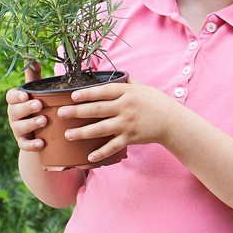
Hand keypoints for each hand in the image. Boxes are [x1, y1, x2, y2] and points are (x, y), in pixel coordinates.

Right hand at [5, 63, 45, 152]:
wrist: (42, 131)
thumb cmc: (40, 105)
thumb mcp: (37, 90)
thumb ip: (34, 74)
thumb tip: (32, 55)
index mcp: (16, 101)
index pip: (10, 97)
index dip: (16, 96)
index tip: (25, 95)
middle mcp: (14, 114)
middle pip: (15, 111)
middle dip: (26, 108)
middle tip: (39, 105)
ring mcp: (18, 129)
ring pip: (20, 127)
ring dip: (31, 124)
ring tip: (44, 120)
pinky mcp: (24, 142)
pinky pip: (25, 145)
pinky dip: (32, 145)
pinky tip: (42, 143)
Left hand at [58, 77, 176, 163]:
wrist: (171, 121)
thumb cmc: (155, 102)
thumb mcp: (141, 87)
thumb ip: (125, 82)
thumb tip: (110, 74)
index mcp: (127, 93)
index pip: (103, 91)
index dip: (87, 93)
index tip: (72, 96)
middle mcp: (125, 107)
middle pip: (97, 110)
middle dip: (77, 112)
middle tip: (61, 114)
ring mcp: (127, 124)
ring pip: (100, 129)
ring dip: (82, 133)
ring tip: (68, 134)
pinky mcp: (130, 138)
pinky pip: (112, 146)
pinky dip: (101, 153)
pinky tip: (89, 157)